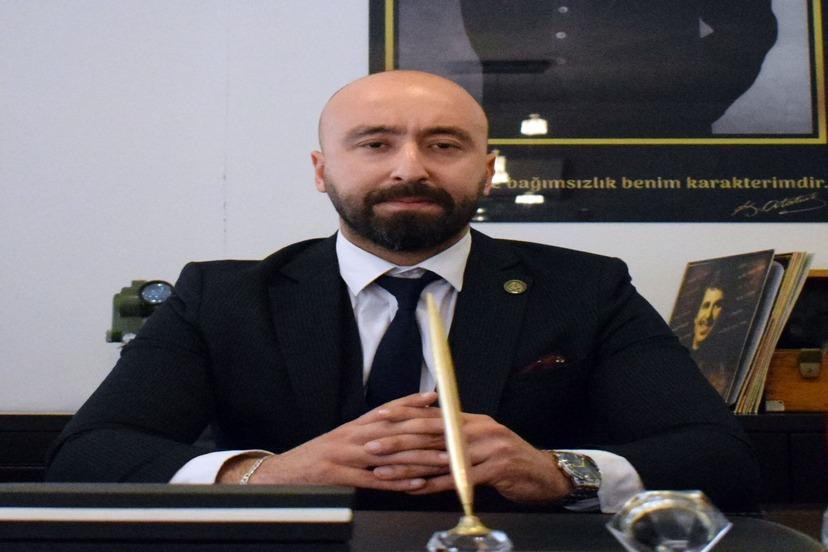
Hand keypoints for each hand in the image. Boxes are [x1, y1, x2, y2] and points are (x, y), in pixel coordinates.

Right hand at [218, 392, 449, 490]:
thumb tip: (399, 422)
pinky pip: (374, 479)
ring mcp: (347, 456)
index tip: (437, 399)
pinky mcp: (342, 477)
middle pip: (396, 429)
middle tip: (452, 433)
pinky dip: (397, 481)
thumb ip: (371, 429)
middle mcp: (353, 436)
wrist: (282, 473)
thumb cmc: (317, 456)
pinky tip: (416, 483)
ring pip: (390, 453)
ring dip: (420, 457)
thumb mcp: (345, 437)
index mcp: (356, 425)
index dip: (413, 403)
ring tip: (444, 460)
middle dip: (427, 431)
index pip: (389, 409)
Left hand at [369, 410, 573, 503]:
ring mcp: (487, 448)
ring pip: (439, 457)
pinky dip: (433, 485)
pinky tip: (413, 489)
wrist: (543, 475)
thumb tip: (424, 429)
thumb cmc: (507, 459)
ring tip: (383, 471)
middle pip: (430, 433)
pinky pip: (457, 478)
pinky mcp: (494, 469)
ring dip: (408, 466)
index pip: (432, 413)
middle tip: (371, 445)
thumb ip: (456, 434)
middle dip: (397, 439)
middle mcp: (478, 429)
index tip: (378, 416)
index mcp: (472, 419)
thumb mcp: (481, 440)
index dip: (404, 414)